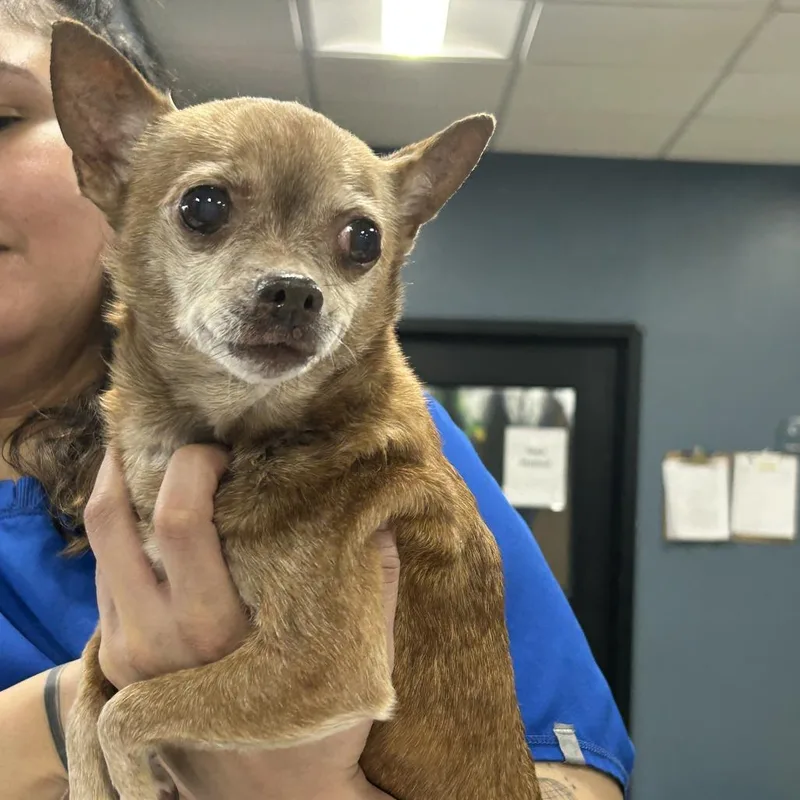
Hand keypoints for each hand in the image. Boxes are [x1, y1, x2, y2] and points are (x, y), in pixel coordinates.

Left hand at [85, 445, 399, 799]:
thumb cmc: (312, 734)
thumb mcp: (354, 661)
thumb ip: (376, 584)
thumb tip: (380, 515)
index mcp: (216, 627)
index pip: (179, 521)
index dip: (195, 466)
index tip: (227, 451)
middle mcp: (156, 634)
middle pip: (115, 517)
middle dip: (140, 460)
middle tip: (182, 443)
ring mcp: (125, 649)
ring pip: (100, 542)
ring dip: (124, 490)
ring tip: (161, 463)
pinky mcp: (114, 657)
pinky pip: (103, 574)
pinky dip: (123, 532)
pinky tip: (156, 518)